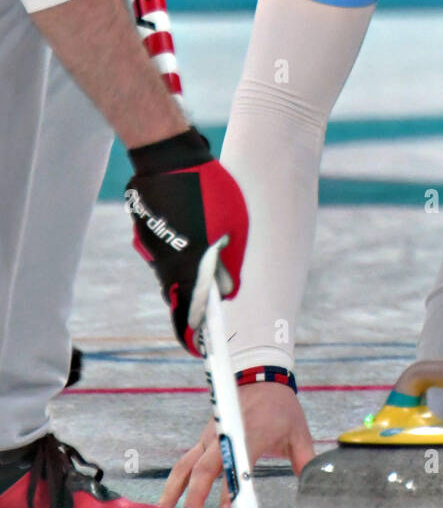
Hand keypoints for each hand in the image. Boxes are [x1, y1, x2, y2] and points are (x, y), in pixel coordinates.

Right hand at [126, 127, 248, 354]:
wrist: (169, 158)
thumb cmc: (210, 189)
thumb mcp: (234, 226)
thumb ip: (231, 262)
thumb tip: (230, 290)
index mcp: (190, 268)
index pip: (190, 316)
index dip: (195, 337)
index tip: (200, 350)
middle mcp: (165, 264)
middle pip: (179, 295)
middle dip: (194, 298)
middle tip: (210, 292)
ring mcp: (150, 248)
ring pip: (170, 270)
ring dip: (185, 265)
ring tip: (203, 240)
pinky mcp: (143, 233)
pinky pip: (161, 248)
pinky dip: (174, 244)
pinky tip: (187, 221)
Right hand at [160, 383, 314, 507]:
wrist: (260, 376)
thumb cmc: (280, 407)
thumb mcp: (299, 431)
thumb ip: (306, 459)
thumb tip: (314, 483)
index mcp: (251, 434)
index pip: (238, 465)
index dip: (230, 491)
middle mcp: (226, 435)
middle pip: (204, 467)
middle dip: (195, 494)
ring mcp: (211, 436)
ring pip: (186, 464)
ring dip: (175, 489)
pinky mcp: (204, 439)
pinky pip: (186, 462)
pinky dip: (176, 481)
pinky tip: (169, 501)